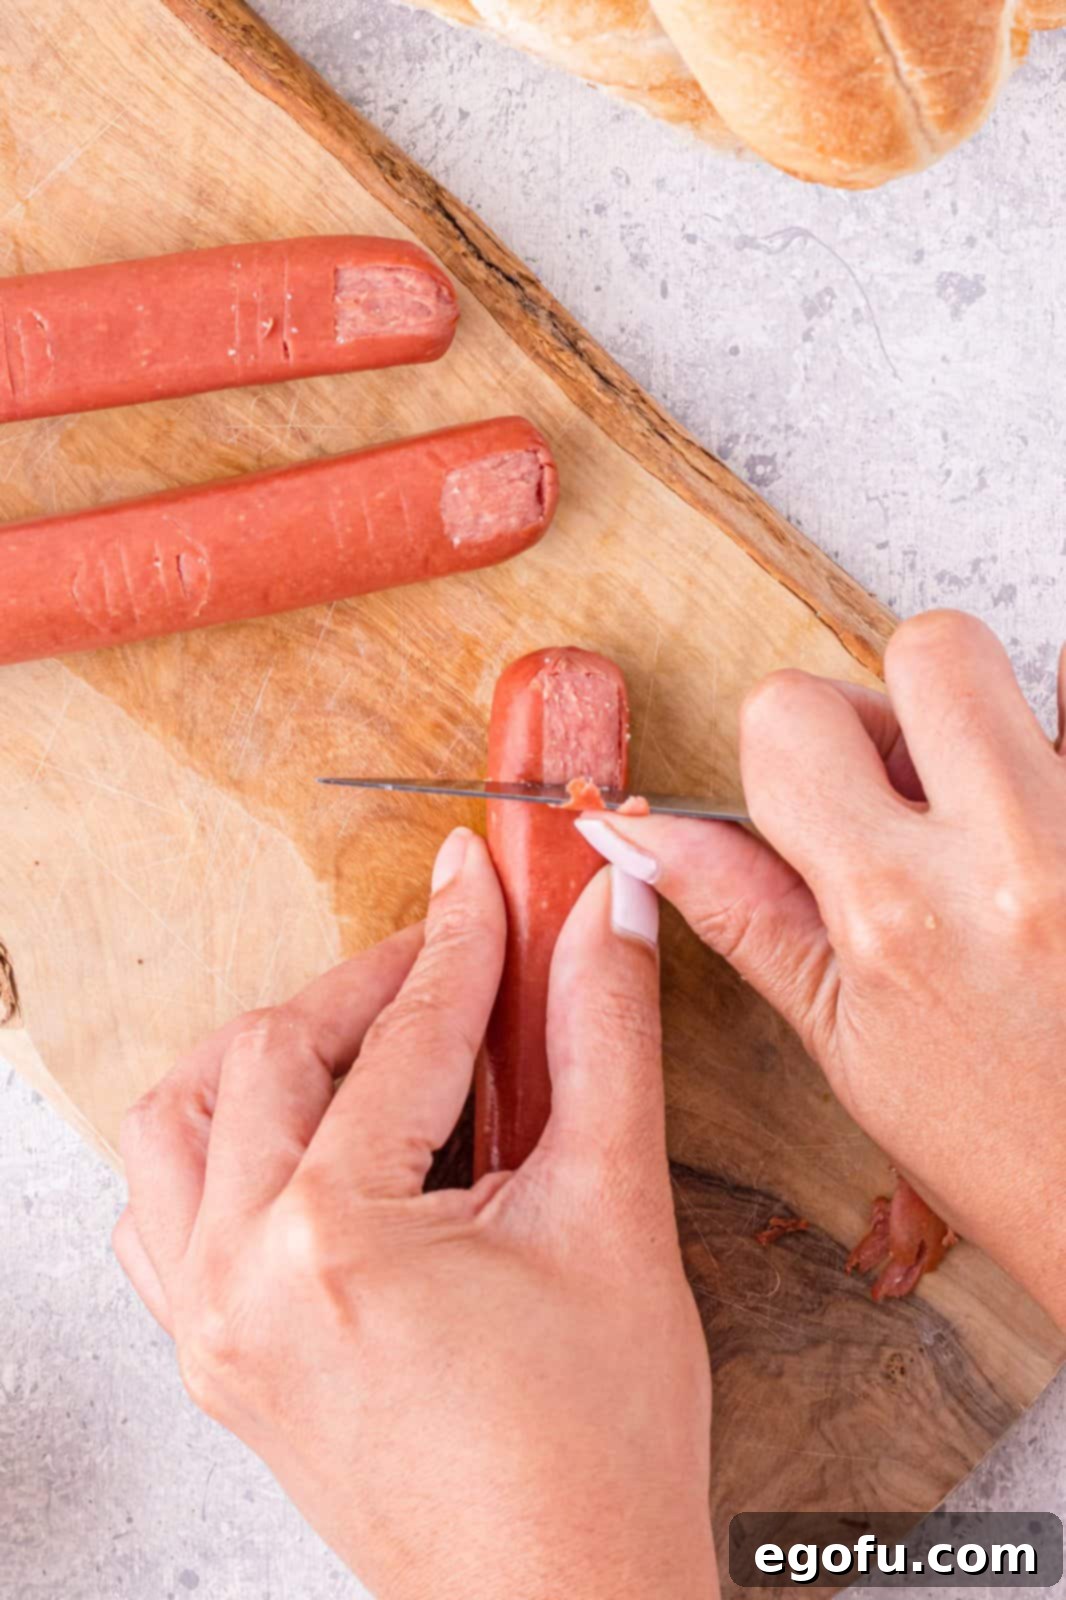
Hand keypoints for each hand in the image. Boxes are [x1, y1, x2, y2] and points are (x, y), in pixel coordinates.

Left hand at [114, 829, 716, 1599]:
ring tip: (362, 1042)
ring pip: (180, 1128)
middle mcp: (239, 1280)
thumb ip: (605, 1042)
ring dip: (264, 1059)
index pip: (402, 1040)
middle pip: (269, 1060)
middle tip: (446, 961)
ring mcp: (211, 1328)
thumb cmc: (596, 1449)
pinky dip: (217, 1149)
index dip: (459, 942)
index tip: (485, 880)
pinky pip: (163, 1217)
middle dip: (365, 991)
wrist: (562, 1599)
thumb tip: (604, 921)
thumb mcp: (614, 1215)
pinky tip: (296, 1141)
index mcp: (333, 1240)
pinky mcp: (218, 1362)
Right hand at [575, 611, 1065, 1328]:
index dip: (787, 743)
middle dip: (900, 698)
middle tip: (915, 788)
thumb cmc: (1005, 1149)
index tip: (817, 793)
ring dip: (991, 732)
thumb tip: (643, 836)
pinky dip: (1060, 754)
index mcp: (898, 909)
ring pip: (1030, 676)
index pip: (792, 715)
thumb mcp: (844, 1042)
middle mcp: (1016, 853)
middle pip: (930, 643)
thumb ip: (744, 914)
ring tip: (993, 832)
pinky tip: (1048, 838)